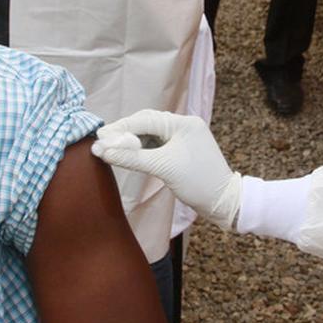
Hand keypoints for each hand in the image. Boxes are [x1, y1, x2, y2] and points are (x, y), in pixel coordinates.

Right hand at [91, 110, 240, 228]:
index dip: (120, 128)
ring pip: (151, 133)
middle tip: (101, 141)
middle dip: (124, 132)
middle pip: (146, 123)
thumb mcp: (162, 168)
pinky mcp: (182, 148)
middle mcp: (184, 124)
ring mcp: (184, 136)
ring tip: (111, 148)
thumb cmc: (197, 182)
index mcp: (183, 123)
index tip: (99, 136)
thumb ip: (132, 157)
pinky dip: (142, 148)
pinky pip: (157, 143)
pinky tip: (128, 153)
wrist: (223, 202)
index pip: (145, 120)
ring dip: (132, 140)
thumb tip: (102, 151)